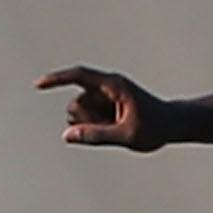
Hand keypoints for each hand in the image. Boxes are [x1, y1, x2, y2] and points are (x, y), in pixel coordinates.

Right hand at [38, 66, 173, 150]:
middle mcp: (105, 87)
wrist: (173, 125)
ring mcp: (102, 97)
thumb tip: (67, 136)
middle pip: (75, 104)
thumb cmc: (156, 127)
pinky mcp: (102, 106)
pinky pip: (84, 120)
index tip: (38, 85)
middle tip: (114, 129)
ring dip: (89, 126)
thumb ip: (97, 136)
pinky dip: (93, 128)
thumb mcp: (127, 135)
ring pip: (77, 113)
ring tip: (117, 129)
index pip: (78, 76)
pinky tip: (115, 129)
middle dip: (85, 121)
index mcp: (113, 85)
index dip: (57, 79)